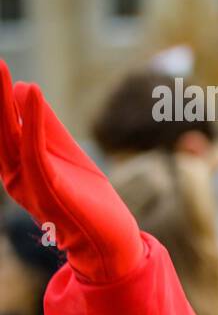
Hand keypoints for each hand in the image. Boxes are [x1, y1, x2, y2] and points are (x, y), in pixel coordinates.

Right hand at [0, 61, 143, 282]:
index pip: (3, 128)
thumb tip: (26, 90)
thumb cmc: (87, 199)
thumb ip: (46, 128)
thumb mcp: (63, 154)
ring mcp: (31, 183)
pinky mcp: (49, 188)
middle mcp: (18, 176)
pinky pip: (36, 149)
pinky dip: (33, 121)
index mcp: (18, 168)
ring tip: (3, 71)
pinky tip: (32, 94)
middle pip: (1, 130)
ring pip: (11, 136)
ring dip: (5, 103)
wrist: (110, 243)